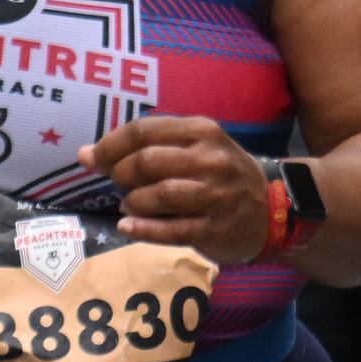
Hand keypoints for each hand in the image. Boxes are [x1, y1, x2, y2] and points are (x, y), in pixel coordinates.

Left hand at [87, 116, 273, 264]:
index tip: (89, 158)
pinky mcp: (215, 229)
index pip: (144, 131)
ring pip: (158, 195)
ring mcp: (216, 196)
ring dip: (132, 202)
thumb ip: (149, 146)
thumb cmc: (223, 174)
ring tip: (128, 206)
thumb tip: (87, 153)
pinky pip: (170, 230)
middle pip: (148, 162)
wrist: (273, 209)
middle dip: (120, 174)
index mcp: (202, 131)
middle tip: (116, 185)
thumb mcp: (198, 147)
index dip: (110, 145)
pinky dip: (142, 229)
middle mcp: (210, 160)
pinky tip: (128, 227)